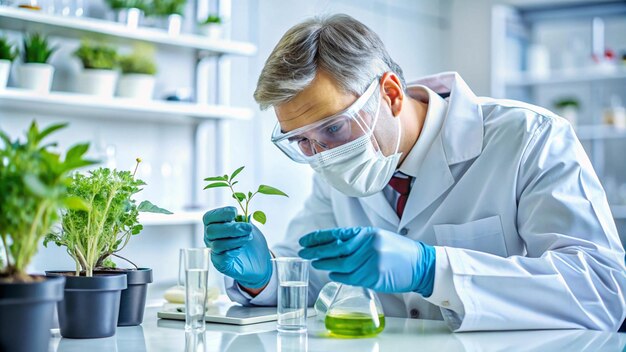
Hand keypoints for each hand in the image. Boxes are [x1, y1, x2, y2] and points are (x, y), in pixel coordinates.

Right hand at [203, 206, 271, 288]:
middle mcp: (211, 238)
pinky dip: (233, 251)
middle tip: (248, 228)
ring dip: (236, 240)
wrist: (260, 261)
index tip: (236, 213)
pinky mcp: (221, 264)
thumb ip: (245, 219)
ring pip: (217, 245)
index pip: (209, 217)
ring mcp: (215, 251)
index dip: (222, 213)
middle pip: (211, 231)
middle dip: (232, 228)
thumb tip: (245, 214)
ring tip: (248, 238)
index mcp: (215, 225)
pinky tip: (242, 249)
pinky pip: (221, 258)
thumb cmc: (251, 241)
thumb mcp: (249, 226)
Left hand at [298, 227, 435, 294]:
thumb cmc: (398, 251)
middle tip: (303, 253)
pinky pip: (351, 277)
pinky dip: (338, 276)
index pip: (337, 234)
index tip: (304, 241)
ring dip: (325, 265)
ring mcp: (371, 261)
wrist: (421, 264)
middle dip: (316, 251)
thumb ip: (357, 240)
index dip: (318, 238)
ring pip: (341, 265)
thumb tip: (332, 245)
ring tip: (315, 263)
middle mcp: (368, 245)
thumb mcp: (377, 238)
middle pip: (335, 249)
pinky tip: (332, 273)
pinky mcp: (374, 277)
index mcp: (367, 233)